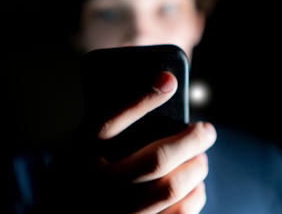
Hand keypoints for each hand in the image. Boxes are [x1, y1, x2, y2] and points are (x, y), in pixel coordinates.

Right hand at [37, 71, 216, 213]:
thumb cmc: (76, 179)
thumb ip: (102, 128)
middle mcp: (94, 188)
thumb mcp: (75, 151)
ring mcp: (116, 213)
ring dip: (195, 168)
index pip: (106, 122)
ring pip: (170, 188)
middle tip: (206, 130)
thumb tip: (156, 93)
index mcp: (75, 159)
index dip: (141, 99)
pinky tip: (196, 187)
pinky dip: (193, 198)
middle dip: (191, 140)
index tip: (169, 80)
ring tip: (201, 158)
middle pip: (155, 159)